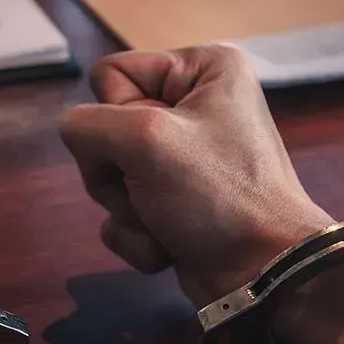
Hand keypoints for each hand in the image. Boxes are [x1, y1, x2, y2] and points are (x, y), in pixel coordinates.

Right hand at [59, 44, 332, 301]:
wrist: (263, 274)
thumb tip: (80, 143)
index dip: (117, 117)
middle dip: (119, 172)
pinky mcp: (174, 202)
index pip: (109, 75)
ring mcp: (183, 158)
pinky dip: (137, 235)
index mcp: (202, 69)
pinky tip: (169, 247)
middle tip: (159, 191)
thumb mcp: (144, 141)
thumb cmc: (217, 195)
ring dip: (127, 209)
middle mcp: (194, 105)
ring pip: (107, 174)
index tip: (156, 146)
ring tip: (167, 221)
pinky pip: (123, 211)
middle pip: (104, 128)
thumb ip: (86, 125)